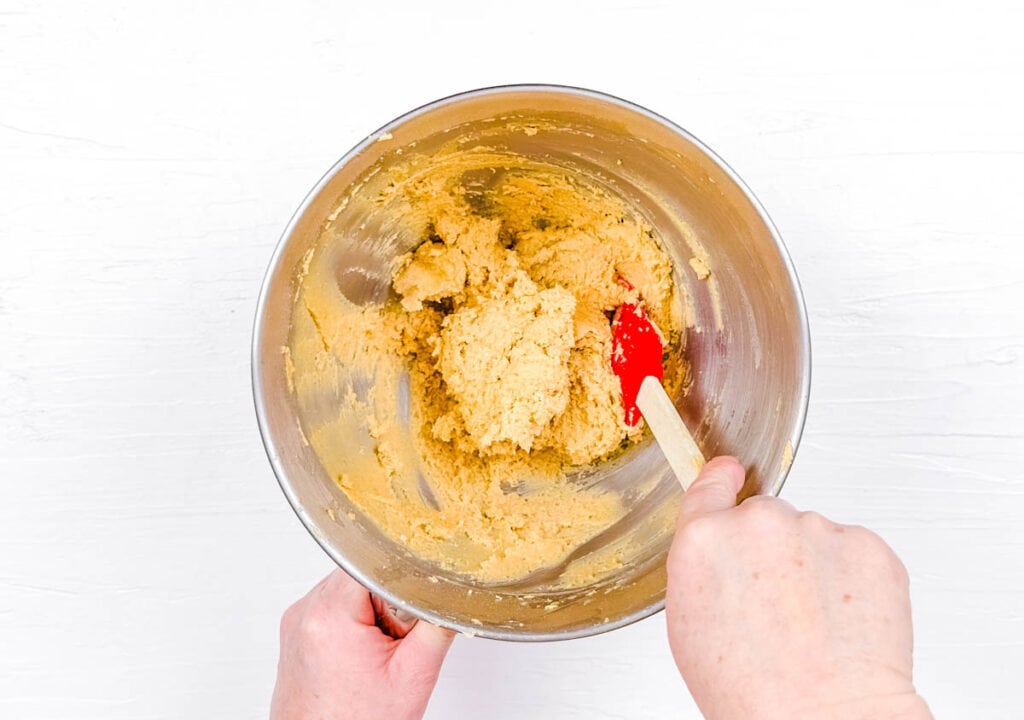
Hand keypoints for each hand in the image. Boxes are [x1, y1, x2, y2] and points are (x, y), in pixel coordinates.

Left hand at [271, 568, 454, 719]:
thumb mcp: (414, 675)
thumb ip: (436, 624)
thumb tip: (454, 593)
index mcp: (330, 614)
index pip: (372, 561)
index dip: (401, 575)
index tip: (415, 598)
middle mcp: (305, 612)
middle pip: (361, 573)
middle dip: (389, 597)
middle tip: (398, 636)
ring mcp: (297, 622)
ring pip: (348, 589)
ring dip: (372, 609)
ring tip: (379, 650)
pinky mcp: (296, 633)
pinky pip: (333, 606)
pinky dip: (354, 621)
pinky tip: (363, 654)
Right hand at [666, 457, 931, 718]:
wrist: (823, 718)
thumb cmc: (753, 692)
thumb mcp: (690, 624)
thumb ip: (702, 566)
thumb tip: (719, 548)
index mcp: (704, 542)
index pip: (711, 485)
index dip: (722, 480)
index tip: (729, 473)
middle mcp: (759, 524)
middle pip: (764, 518)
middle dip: (770, 550)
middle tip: (777, 605)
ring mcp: (817, 530)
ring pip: (812, 535)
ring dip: (813, 565)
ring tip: (814, 625)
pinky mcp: (868, 545)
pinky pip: (853, 549)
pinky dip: (851, 578)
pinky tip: (842, 620)